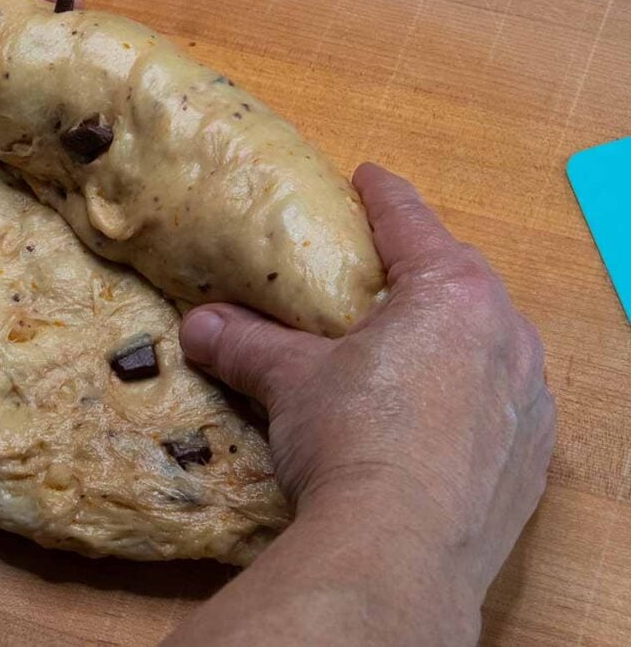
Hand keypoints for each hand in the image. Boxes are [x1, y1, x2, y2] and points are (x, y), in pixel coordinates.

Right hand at [173, 164, 554, 642]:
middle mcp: (506, 334)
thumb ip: (246, 344)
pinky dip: (474, 396)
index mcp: (451, 293)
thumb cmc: (351, 438)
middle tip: (381, 273)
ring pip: (491, 341)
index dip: (382, 196)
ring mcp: (528, 399)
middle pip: (461, 278)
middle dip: (423, 269)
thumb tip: (196, 326)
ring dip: (454, 335)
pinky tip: (440, 417)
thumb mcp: (291, 382)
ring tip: (411, 347)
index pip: (411, 222)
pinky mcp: (531, 458)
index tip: (366, 176)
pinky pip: (504, 404)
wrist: (399, 551)